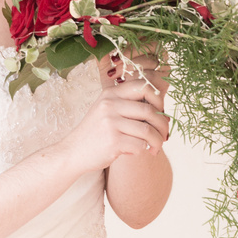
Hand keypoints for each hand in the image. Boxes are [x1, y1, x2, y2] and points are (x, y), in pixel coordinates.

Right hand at [55, 52, 169, 174]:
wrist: (73, 152)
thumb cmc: (96, 132)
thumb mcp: (107, 110)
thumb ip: (128, 105)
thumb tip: (163, 109)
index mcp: (111, 94)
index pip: (144, 86)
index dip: (159, 99)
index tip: (160, 113)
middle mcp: (110, 105)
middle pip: (150, 110)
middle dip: (163, 125)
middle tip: (164, 135)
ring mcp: (111, 123)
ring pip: (148, 131)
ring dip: (157, 142)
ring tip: (156, 148)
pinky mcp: (113, 141)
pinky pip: (140, 145)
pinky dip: (145, 150)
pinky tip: (142, 152)